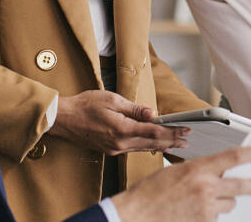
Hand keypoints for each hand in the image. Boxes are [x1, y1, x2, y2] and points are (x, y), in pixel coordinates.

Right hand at [50, 90, 189, 154]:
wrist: (63, 119)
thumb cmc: (84, 105)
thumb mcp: (111, 99)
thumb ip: (133, 108)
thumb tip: (152, 113)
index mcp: (122, 129)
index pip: (154, 132)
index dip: (172, 132)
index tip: (186, 130)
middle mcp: (120, 143)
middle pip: (152, 143)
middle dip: (172, 141)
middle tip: (188, 140)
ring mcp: (115, 149)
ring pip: (144, 149)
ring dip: (162, 146)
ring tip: (177, 144)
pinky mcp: (111, 150)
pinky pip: (134, 149)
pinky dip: (148, 147)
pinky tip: (155, 145)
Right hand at [110, 146, 250, 221]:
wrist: (136, 215)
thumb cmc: (150, 193)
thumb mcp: (175, 172)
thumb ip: (198, 172)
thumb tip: (215, 173)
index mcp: (198, 169)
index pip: (233, 157)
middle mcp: (206, 188)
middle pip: (240, 185)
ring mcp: (207, 209)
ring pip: (229, 205)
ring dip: (223, 203)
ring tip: (205, 203)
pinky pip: (216, 219)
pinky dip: (210, 216)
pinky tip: (194, 213)